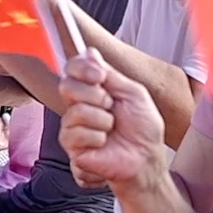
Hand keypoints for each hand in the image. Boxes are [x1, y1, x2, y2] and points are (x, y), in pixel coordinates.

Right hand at [56, 49, 168, 189]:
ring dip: (102, 120)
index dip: (81, 67)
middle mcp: (80, 105)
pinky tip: (104, 143)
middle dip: (94, 95)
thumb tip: (90, 53)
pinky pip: (76, 133)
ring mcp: (74, 126)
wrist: (146, 159)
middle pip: (67, 85)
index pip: (72, 69)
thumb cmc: (144, 130)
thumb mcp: (133, 93)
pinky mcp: (72, 146)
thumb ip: (110, 73)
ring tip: (111, 129)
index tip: (98, 75)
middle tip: (110, 106)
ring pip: (75, 111)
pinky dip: (97, 137)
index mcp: (93, 89)